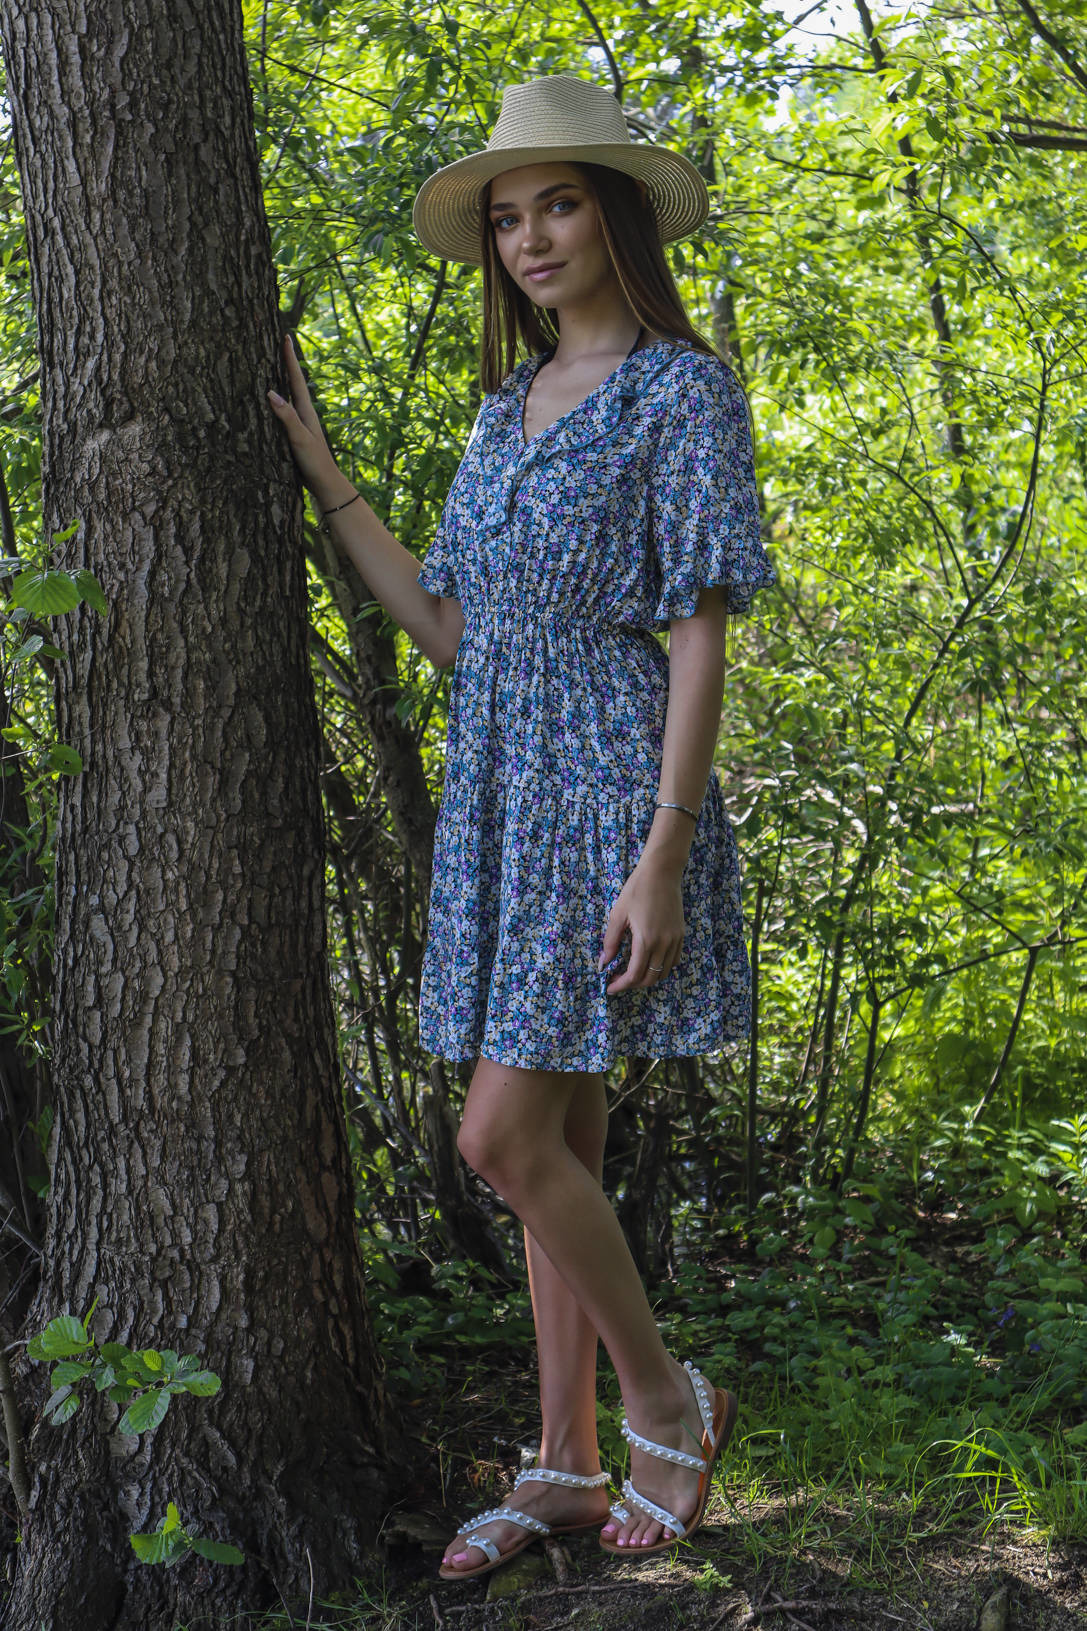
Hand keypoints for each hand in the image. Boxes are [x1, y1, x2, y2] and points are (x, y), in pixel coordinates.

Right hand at [266, 333, 343, 501]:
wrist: (324, 483)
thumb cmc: (314, 461)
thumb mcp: (300, 438)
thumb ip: (286, 416)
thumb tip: (270, 392)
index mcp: (306, 411)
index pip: (295, 378)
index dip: (289, 358)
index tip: (285, 336)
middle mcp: (304, 413)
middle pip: (292, 382)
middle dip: (285, 362)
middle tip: (280, 342)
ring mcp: (300, 423)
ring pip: (288, 395)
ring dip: (281, 379)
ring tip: (273, 364)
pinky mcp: (294, 434)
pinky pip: (283, 410)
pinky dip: (277, 399)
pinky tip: (272, 401)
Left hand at [597, 856, 685, 994]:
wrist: (662, 872)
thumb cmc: (636, 890)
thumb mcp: (617, 915)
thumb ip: (611, 942)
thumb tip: (603, 963)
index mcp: (646, 940)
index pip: (634, 975)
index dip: (621, 985)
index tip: (610, 988)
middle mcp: (664, 944)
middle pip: (650, 978)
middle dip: (632, 985)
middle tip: (618, 980)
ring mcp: (675, 940)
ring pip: (664, 973)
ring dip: (647, 978)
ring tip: (632, 973)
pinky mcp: (681, 934)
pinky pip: (674, 961)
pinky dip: (662, 968)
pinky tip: (650, 962)